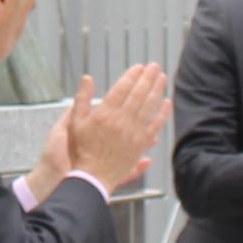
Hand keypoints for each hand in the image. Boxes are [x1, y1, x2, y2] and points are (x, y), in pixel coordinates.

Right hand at [51, 62, 171, 191]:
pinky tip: (167, 102)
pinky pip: (155, 125)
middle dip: (148, 77)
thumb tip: (87, 78)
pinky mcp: (141, 144)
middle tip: (154, 66)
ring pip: (149, 106)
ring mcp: (133, 132)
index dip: (132, 75)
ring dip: (157, 89)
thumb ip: (82, 98)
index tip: (138, 67)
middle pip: (138, 93)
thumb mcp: (75, 122)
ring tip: (162, 78)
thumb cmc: (83, 150)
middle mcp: (121, 121)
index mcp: (104, 113)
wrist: (93, 176)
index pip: (122, 88)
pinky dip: (162, 113)